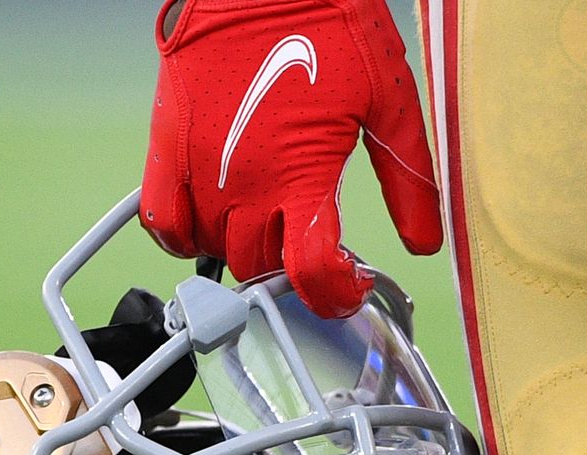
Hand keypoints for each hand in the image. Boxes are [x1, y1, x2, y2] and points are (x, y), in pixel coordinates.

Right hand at [141, 0, 443, 317]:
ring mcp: (201, 168)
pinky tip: (210, 225)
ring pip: (216, 251)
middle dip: (292, 269)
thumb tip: (424, 241)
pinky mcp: (167, 145)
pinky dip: (183, 238)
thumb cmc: (327, 24)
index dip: (334, 295)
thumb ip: (408, 179)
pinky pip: (161, 221)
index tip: (350, 286)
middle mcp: (245, 183)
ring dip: (246, 251)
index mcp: (301, 176)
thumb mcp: (388, 102)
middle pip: (262, 268)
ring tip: (272, 223)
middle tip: (314, 245)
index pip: (309, 273)